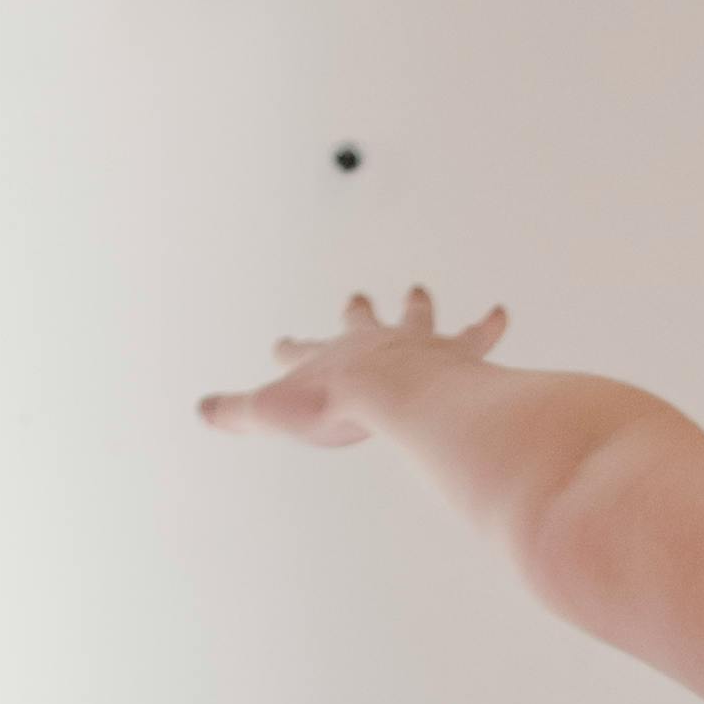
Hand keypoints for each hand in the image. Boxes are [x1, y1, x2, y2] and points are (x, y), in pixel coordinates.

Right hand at [198, 281, 505, 444]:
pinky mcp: (452, 352)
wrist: (389, 392)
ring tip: (420, 291)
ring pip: (416, 317)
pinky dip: (488, 325)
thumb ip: (236, 412)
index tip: (280, 342)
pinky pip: (475, 334)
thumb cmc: (333, 405)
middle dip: (357, 312)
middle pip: (360, 321)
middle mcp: (371, 342)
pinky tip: (502, 312)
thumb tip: (202, 409)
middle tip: (359, 297)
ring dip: (417, 306)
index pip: (301, 352)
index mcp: (329, 358)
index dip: (290, 350)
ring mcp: (412, 344)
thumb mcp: (272, 412)